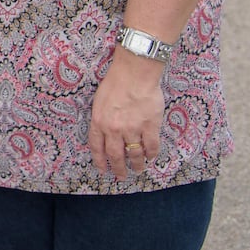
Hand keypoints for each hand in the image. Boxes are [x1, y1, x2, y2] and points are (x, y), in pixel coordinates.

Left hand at [87, 52, 164, 177]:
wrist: (134, 73)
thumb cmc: (115, 83)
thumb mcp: (99, 101)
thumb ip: (102, 118)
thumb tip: (105, 133)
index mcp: (99, 122)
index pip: (97, 147)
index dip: (99, 161)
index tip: (102, 170)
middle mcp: (114, 129)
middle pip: (115, 156)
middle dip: (118, 169)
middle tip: (121, 176)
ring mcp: (132, 129)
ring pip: (135, 154)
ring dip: (137, 165)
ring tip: (138, 170)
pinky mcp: (150, 126)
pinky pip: (151, 146)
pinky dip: (152, 154)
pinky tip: (151, 157)